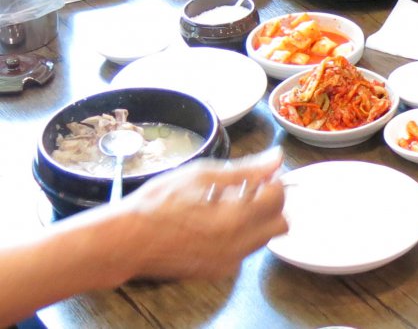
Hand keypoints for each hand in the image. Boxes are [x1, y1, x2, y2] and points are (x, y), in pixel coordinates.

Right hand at [118, 147, 287, 281]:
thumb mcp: (201, 176)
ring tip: (230, 203)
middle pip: (279, 223)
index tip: (259, 173)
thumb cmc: (158, 204)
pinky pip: (245, 250)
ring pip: (264, 238)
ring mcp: (228, 262)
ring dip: (258, 218)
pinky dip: (242, 234)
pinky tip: (218, 220)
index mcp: (236, 219)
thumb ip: (246, 169)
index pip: (278, 198)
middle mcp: (237, 246)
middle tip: (249, 188)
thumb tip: (276, 158)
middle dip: (271, 203)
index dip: (272, 180)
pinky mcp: (217, 271)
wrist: (126, 241)